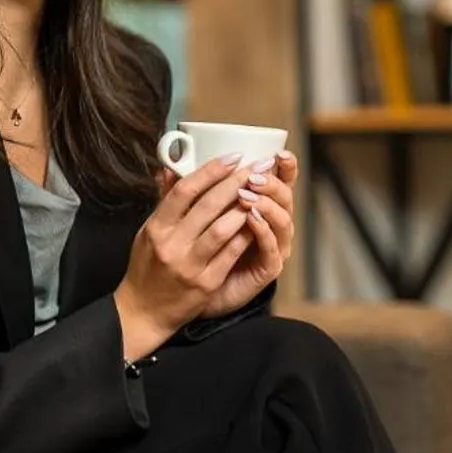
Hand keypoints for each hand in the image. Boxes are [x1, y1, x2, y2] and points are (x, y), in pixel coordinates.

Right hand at [113, 153, 255, 358]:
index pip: (184, 191)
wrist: (144, 311)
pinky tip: (258, 221)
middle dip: (236, 182)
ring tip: (261, 191)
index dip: (211, 171)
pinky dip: (246, 235)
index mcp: (156, 228)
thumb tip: (170, 167)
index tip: (233, 157)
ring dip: (244, 207)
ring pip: (222, 229)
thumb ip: (164, 201)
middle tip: (257, 167)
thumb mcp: (148, 232)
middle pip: (207, 205)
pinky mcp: (206, 283)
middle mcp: (171, 244)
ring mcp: (189, 265)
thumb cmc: (148, 266)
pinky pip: (231, 254)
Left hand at [195, 149, 296, 319]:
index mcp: (256, 207)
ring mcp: (270, 248)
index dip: (285, 167)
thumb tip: (166, 168)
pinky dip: (263, 230)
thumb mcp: (184, 223)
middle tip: (256, 169)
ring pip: (282, 220)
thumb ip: (181, 197)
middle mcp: (268, 225)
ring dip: (267, 202)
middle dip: (271, 180)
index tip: (280, 151)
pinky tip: (252, 217)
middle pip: (284, 196)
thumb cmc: (187, 258)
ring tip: (248, 192)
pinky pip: (271, 248)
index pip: (279, 182)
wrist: (184, 301)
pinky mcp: (267, 271)